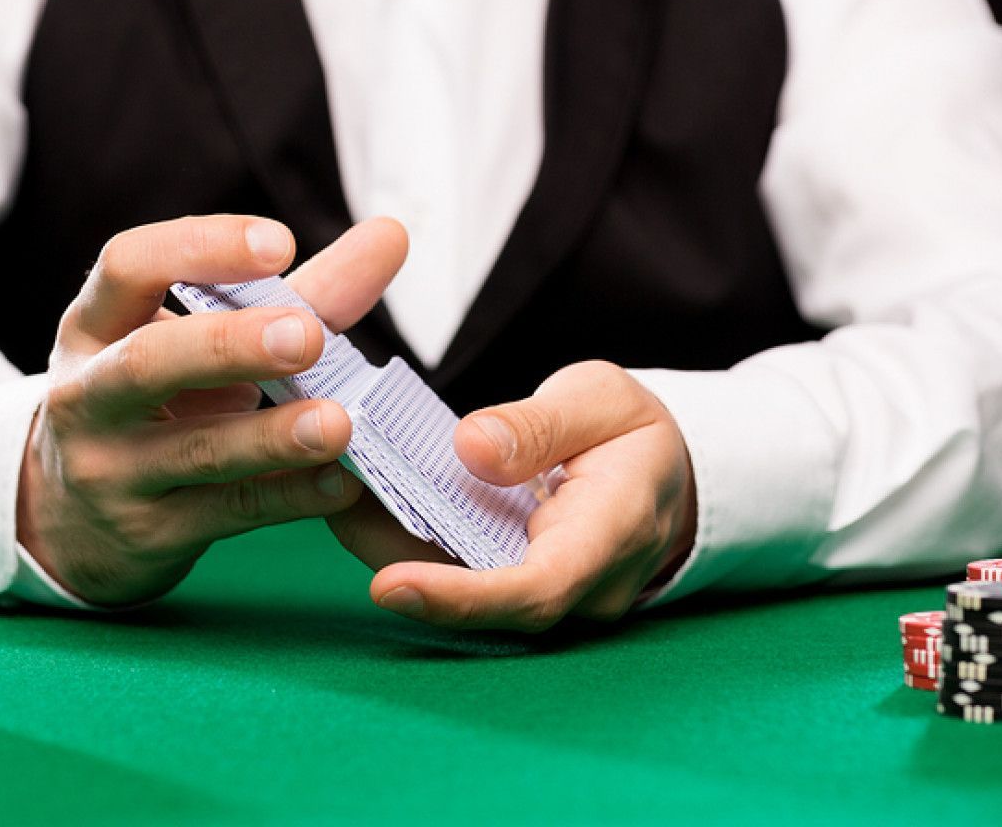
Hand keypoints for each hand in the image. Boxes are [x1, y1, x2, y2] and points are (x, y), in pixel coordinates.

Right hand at [19, 214, 407, 605]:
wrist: (72, 519)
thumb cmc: (158, 402)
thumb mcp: (200, 341)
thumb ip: (296, 292)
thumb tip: (390, 234)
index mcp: (96, 325)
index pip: (127, 266)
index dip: (200, 248)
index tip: (279, 242)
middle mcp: (89, 395)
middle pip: (150, 362)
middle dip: (231, 345)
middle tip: (308, 334)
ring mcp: (112, 471)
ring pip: (195, 450)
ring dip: (272, 436)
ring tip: (339, 423)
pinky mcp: (151, 533)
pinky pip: (230, 512)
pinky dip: (290, 496)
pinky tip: (342, 482)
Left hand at [328, 361, 696, 630]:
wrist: (666, 472)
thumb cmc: (635, 433)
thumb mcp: (602, 400)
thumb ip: (540, 425)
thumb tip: (471, 448)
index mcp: (613, 535)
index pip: (538, 589)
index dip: (461, 596)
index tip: (389, 585)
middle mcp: (582, 586)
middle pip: (487, 601)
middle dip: (404, 566)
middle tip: (335, 509)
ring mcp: (552, 596)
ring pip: (466, 592)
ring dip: (395, 551)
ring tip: (338, 493)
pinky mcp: (521, 586)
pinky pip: (463, 577)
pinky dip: (411, 544)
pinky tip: (365, 502)